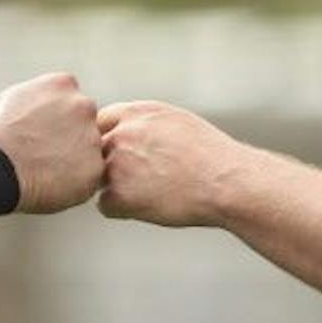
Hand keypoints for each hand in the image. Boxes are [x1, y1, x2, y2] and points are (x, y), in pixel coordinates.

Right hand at [0, 72, 103, 212]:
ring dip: (74, 160)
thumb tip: (37, 101)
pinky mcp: (95, 168)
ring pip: (89, 151)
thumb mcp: (8, 100)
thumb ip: (34, 96)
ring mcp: (92, 137)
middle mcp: (84, 106)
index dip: (56, 118)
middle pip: (85, 123)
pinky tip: (50, 185)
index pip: (70, 99)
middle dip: (71, 137)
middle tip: (44, 154)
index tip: (41, 132)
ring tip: (43, 172)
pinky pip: (89, 176)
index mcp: (63, 84)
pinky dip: (75, 183)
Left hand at [97, 100, 242, 226]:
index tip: (123, 155)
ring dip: (115, 187)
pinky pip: (105, 205)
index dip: (108, 140)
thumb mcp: (175, 121)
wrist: (228, 182)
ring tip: (149, 192)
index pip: (99, 122)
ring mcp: (118, 164)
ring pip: (97, 178)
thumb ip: (143, 122)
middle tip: (138, 178)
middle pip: (93, 151)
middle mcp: (122, 134)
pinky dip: (122, 210)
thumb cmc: (210, 155)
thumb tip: (124, 130)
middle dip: (108, 163)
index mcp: (136, 112)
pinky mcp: (120, 195)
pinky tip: (148, 207)